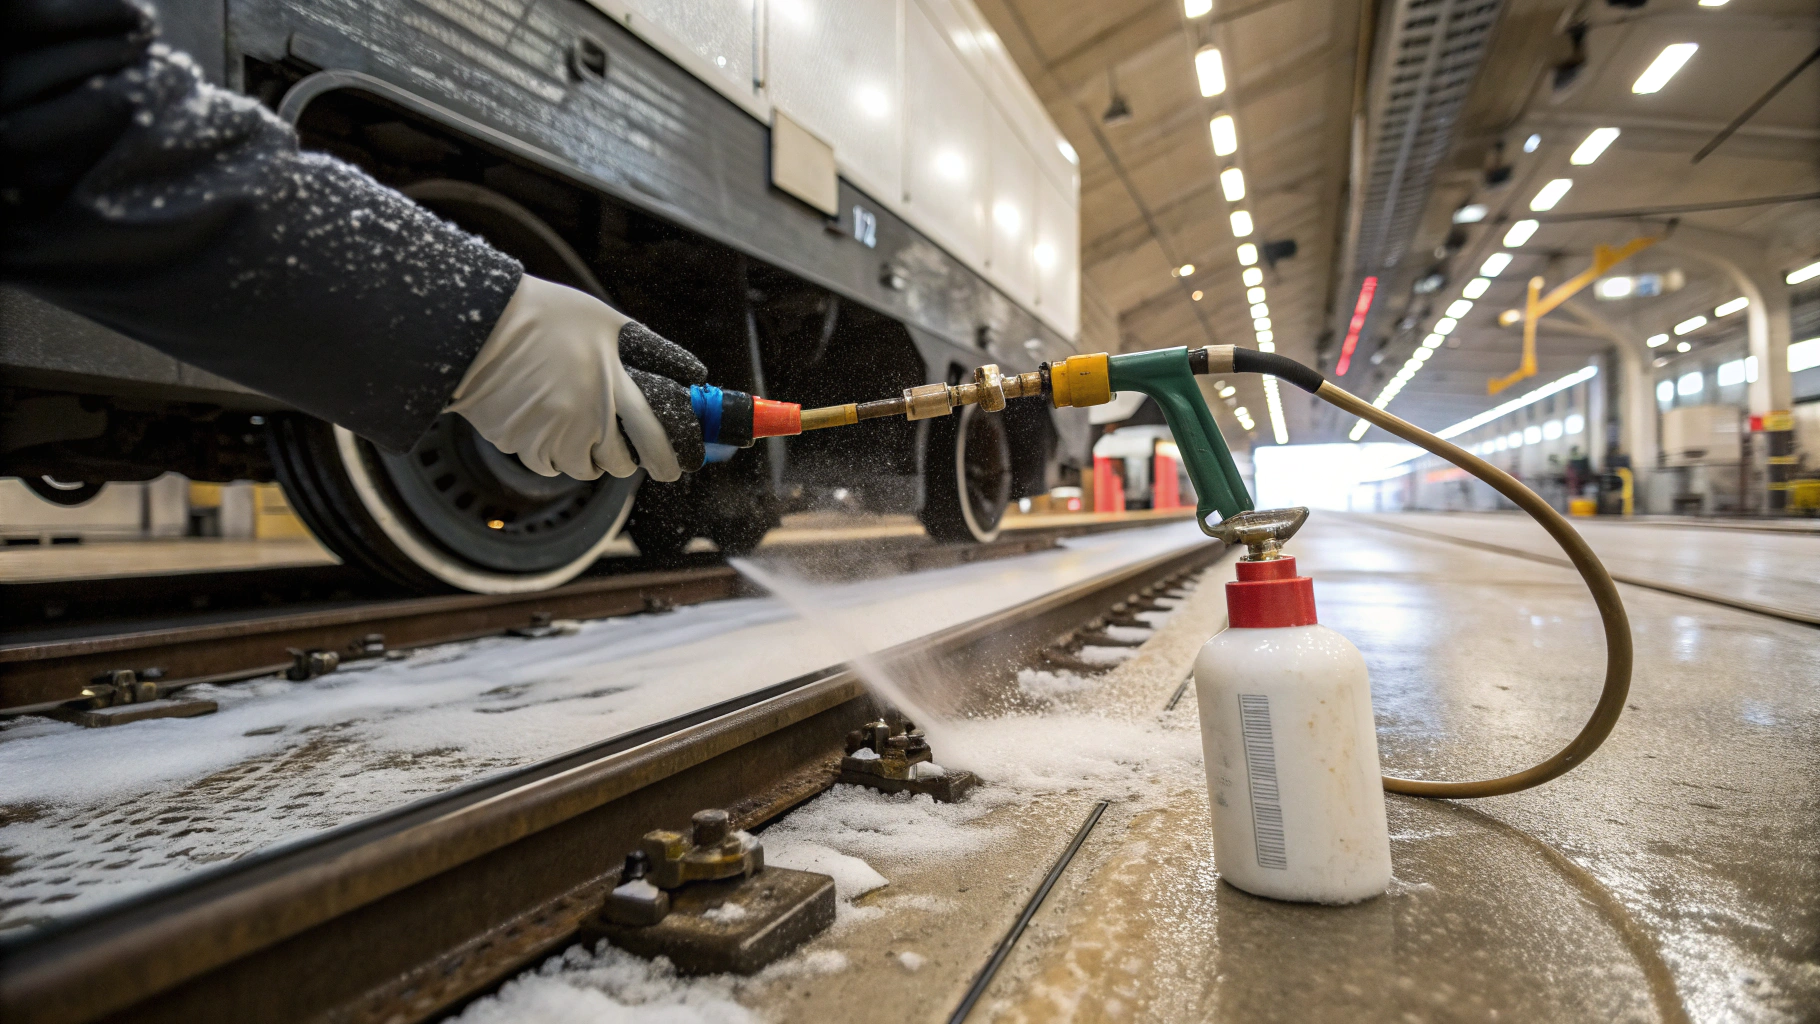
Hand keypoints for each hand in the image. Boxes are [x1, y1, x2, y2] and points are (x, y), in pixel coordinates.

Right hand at [448, 275, 707, 481]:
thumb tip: (690, 374)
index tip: (685, 461)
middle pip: (624, 462)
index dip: (676, 452)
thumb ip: (648, 350)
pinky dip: (558, 452)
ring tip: (586, 423)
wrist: (475, 325)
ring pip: (589, 467)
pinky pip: (553, 464)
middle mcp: (586, 414)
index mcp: (612, 381)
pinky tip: (550, 422)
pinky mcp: (523, 445)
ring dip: (595, 454)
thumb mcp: (604, 321)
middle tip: (643, 456)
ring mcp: (552, 434)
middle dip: (638, 462)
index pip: (658, 432)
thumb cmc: (543, 316)